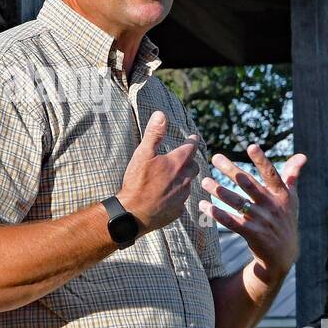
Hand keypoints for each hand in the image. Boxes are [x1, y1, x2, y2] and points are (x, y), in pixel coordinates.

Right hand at [116, 110, 200, 234]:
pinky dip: (177, 195)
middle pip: (194, 166)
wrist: (134, 213)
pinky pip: (181, 200)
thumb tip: (161, 114)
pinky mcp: (178, 210)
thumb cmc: (137, 182)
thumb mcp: (142, 154)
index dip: (192, 141)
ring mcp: (182, 196)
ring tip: (174, 177)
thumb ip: (154, 134)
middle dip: (190, 161)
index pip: (191, 147)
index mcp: (177, 163)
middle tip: (183, 159)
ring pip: (188, 183)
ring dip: (183, 178)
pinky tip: (168, 196)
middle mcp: (184, 179)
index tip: (193, 138)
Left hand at [199, 146, 306, 283]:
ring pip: (237, 202)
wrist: (283, 255)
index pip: (271, 175)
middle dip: (231, 170)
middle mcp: (272, 206)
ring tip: (205, 181)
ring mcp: (262, 221)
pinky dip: (216, 213)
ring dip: (219, 190)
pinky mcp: (252, 234)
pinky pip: (231, 221)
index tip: (251, 146)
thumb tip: (301, 156)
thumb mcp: (292, 200)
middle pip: (248, 184)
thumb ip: (292, 176)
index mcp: (282, 195)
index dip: (262, 161)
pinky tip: (204, 205)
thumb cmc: (285, 221)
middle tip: (215, 157)